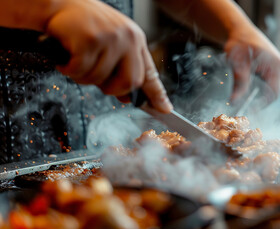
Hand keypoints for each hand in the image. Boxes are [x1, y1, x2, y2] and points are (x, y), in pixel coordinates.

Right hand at [46, 0, 171, 112]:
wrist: (58, 3)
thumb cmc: (82, 25)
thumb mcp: (110, 45)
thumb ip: (120, 69)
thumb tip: (127, 98)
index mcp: (135, 40)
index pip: (150, 73)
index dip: (157, 94)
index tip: (165, 109)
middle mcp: (128, 38)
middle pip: (130, 83)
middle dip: (111, 89)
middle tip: (96, 79)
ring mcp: (111, 38)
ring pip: (100, 80)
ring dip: (83, 77)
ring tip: (76, 59)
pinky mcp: (91, 40)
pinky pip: (81, 71)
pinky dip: (69, 70)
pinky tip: (66, 57)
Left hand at [225, 26, 279, 103]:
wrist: (238, 30)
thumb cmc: (239, 43)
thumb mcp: (238, 63)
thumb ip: (239, 83)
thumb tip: (234, 102)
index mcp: (277, 66)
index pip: (274, 93)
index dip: (262, 104)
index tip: (249, 110)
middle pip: (271, 92)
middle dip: (257, 99)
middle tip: (242, 104)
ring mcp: (276, 68)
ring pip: (267, 88)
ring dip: (256, 92)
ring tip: (242, 92)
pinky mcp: (270, 68)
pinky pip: (265, 83)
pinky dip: (255, 86)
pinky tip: (245, 84)